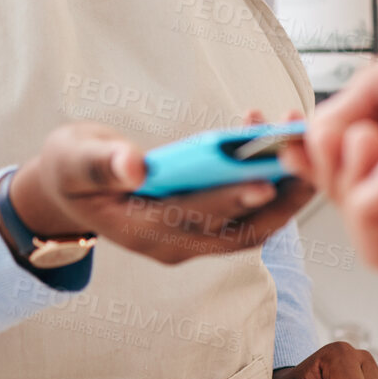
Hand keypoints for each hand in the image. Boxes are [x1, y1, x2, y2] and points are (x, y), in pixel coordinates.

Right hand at [10, 122, 312, 263]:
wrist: (71, 188)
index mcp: (141, 229)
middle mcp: (174, 242)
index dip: (230, 201)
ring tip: (299, 139)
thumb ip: (102, 163)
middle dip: (279, 197)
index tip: (263, 181)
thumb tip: (135, 165)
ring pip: (252, 224)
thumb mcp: (75, 159)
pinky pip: (246, 209)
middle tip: (307, 156)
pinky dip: (267, 179)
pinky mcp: (205, 222)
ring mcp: (192, 237)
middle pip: (240, 231)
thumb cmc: (72, 168)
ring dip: (283, 188)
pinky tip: (270, 136)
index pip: (194, 219)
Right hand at [282, 23, 377, 292]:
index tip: (290, 131)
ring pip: (360, 218)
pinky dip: (369, 205)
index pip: (373, 154)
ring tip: (376, 142)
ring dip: (350, 175)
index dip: (326, 145)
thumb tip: (324, 124)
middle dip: (330, 156)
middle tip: (334, 130)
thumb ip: (365, 93)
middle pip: (356, 188)